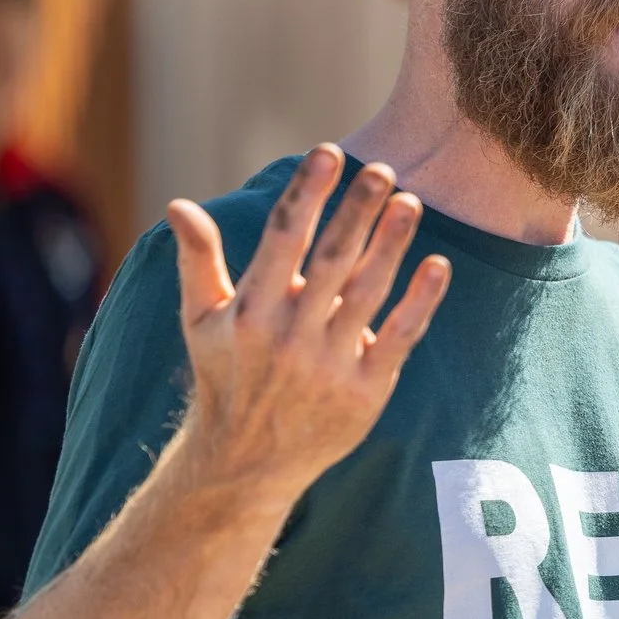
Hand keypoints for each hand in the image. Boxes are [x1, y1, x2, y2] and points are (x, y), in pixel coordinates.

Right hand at [166, 144, 450, 502]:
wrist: (246, 464)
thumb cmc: (226, 378)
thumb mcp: (200, 322)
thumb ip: (197, 261)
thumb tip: (179, 205)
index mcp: (250, 311)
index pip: (281, 239)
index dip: (306, 194)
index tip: (327, 154)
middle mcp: (289, 335)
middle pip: (330, 260)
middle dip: (356, 211)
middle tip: (381, 167)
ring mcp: (329, 364)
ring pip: (367, 293)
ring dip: (391, 245)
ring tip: (410, 201)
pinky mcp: (365, 391)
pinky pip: (399, 338)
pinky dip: (421, 302)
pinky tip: (438, 266)